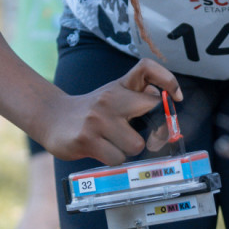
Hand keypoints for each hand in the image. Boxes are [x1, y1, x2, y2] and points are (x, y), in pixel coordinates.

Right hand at [36, 59, 182, 164]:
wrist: (52, 118)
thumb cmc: (91, 111)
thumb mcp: (113, 96)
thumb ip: (137, 97)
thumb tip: (166, 106)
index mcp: (119, 86)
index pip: (146, 68)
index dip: (167, 80)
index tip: (176, 97)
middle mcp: (110, 98)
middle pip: (150, 107)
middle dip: (153, 127)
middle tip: (143, 134)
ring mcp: (97, 119)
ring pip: (136, 144)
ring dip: (128, 150)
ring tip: (113, 144)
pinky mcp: (86, 139)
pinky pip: (117, 159)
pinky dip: (113, 160)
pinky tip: (101, 151)